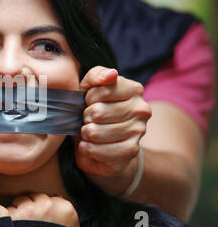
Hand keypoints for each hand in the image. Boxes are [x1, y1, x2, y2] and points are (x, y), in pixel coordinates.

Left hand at [7, 194, 80, 226]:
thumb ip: (61, 212)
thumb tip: (57, 197)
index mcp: (65, 208)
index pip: (48, 197)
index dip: (41, 207)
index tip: (40, 219)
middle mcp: (48, 206)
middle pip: (33, 197)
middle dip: (29, 207)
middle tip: (30, 225)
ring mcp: (30, 210)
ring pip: (19, 201)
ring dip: (18, 212)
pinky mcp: (14, 217)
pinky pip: (7, 211)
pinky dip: (7, 221)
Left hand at [74, 66, 151, 193]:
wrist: (104, 141)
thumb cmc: (95, 109)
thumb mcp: (90, 87)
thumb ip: (96, 76)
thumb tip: (111, 74)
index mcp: (133, 89)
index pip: (102, 91)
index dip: (88, 98)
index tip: (89, 102)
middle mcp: (141, 109)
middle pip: (97, 112)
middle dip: (85, 117)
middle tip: (89, 120)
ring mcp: (139, 131)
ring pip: (95, 132)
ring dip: (85, 134)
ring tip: (89, 132)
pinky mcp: (131, 151)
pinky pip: (98, 150)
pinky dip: (87, 148)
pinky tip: (88, 145)